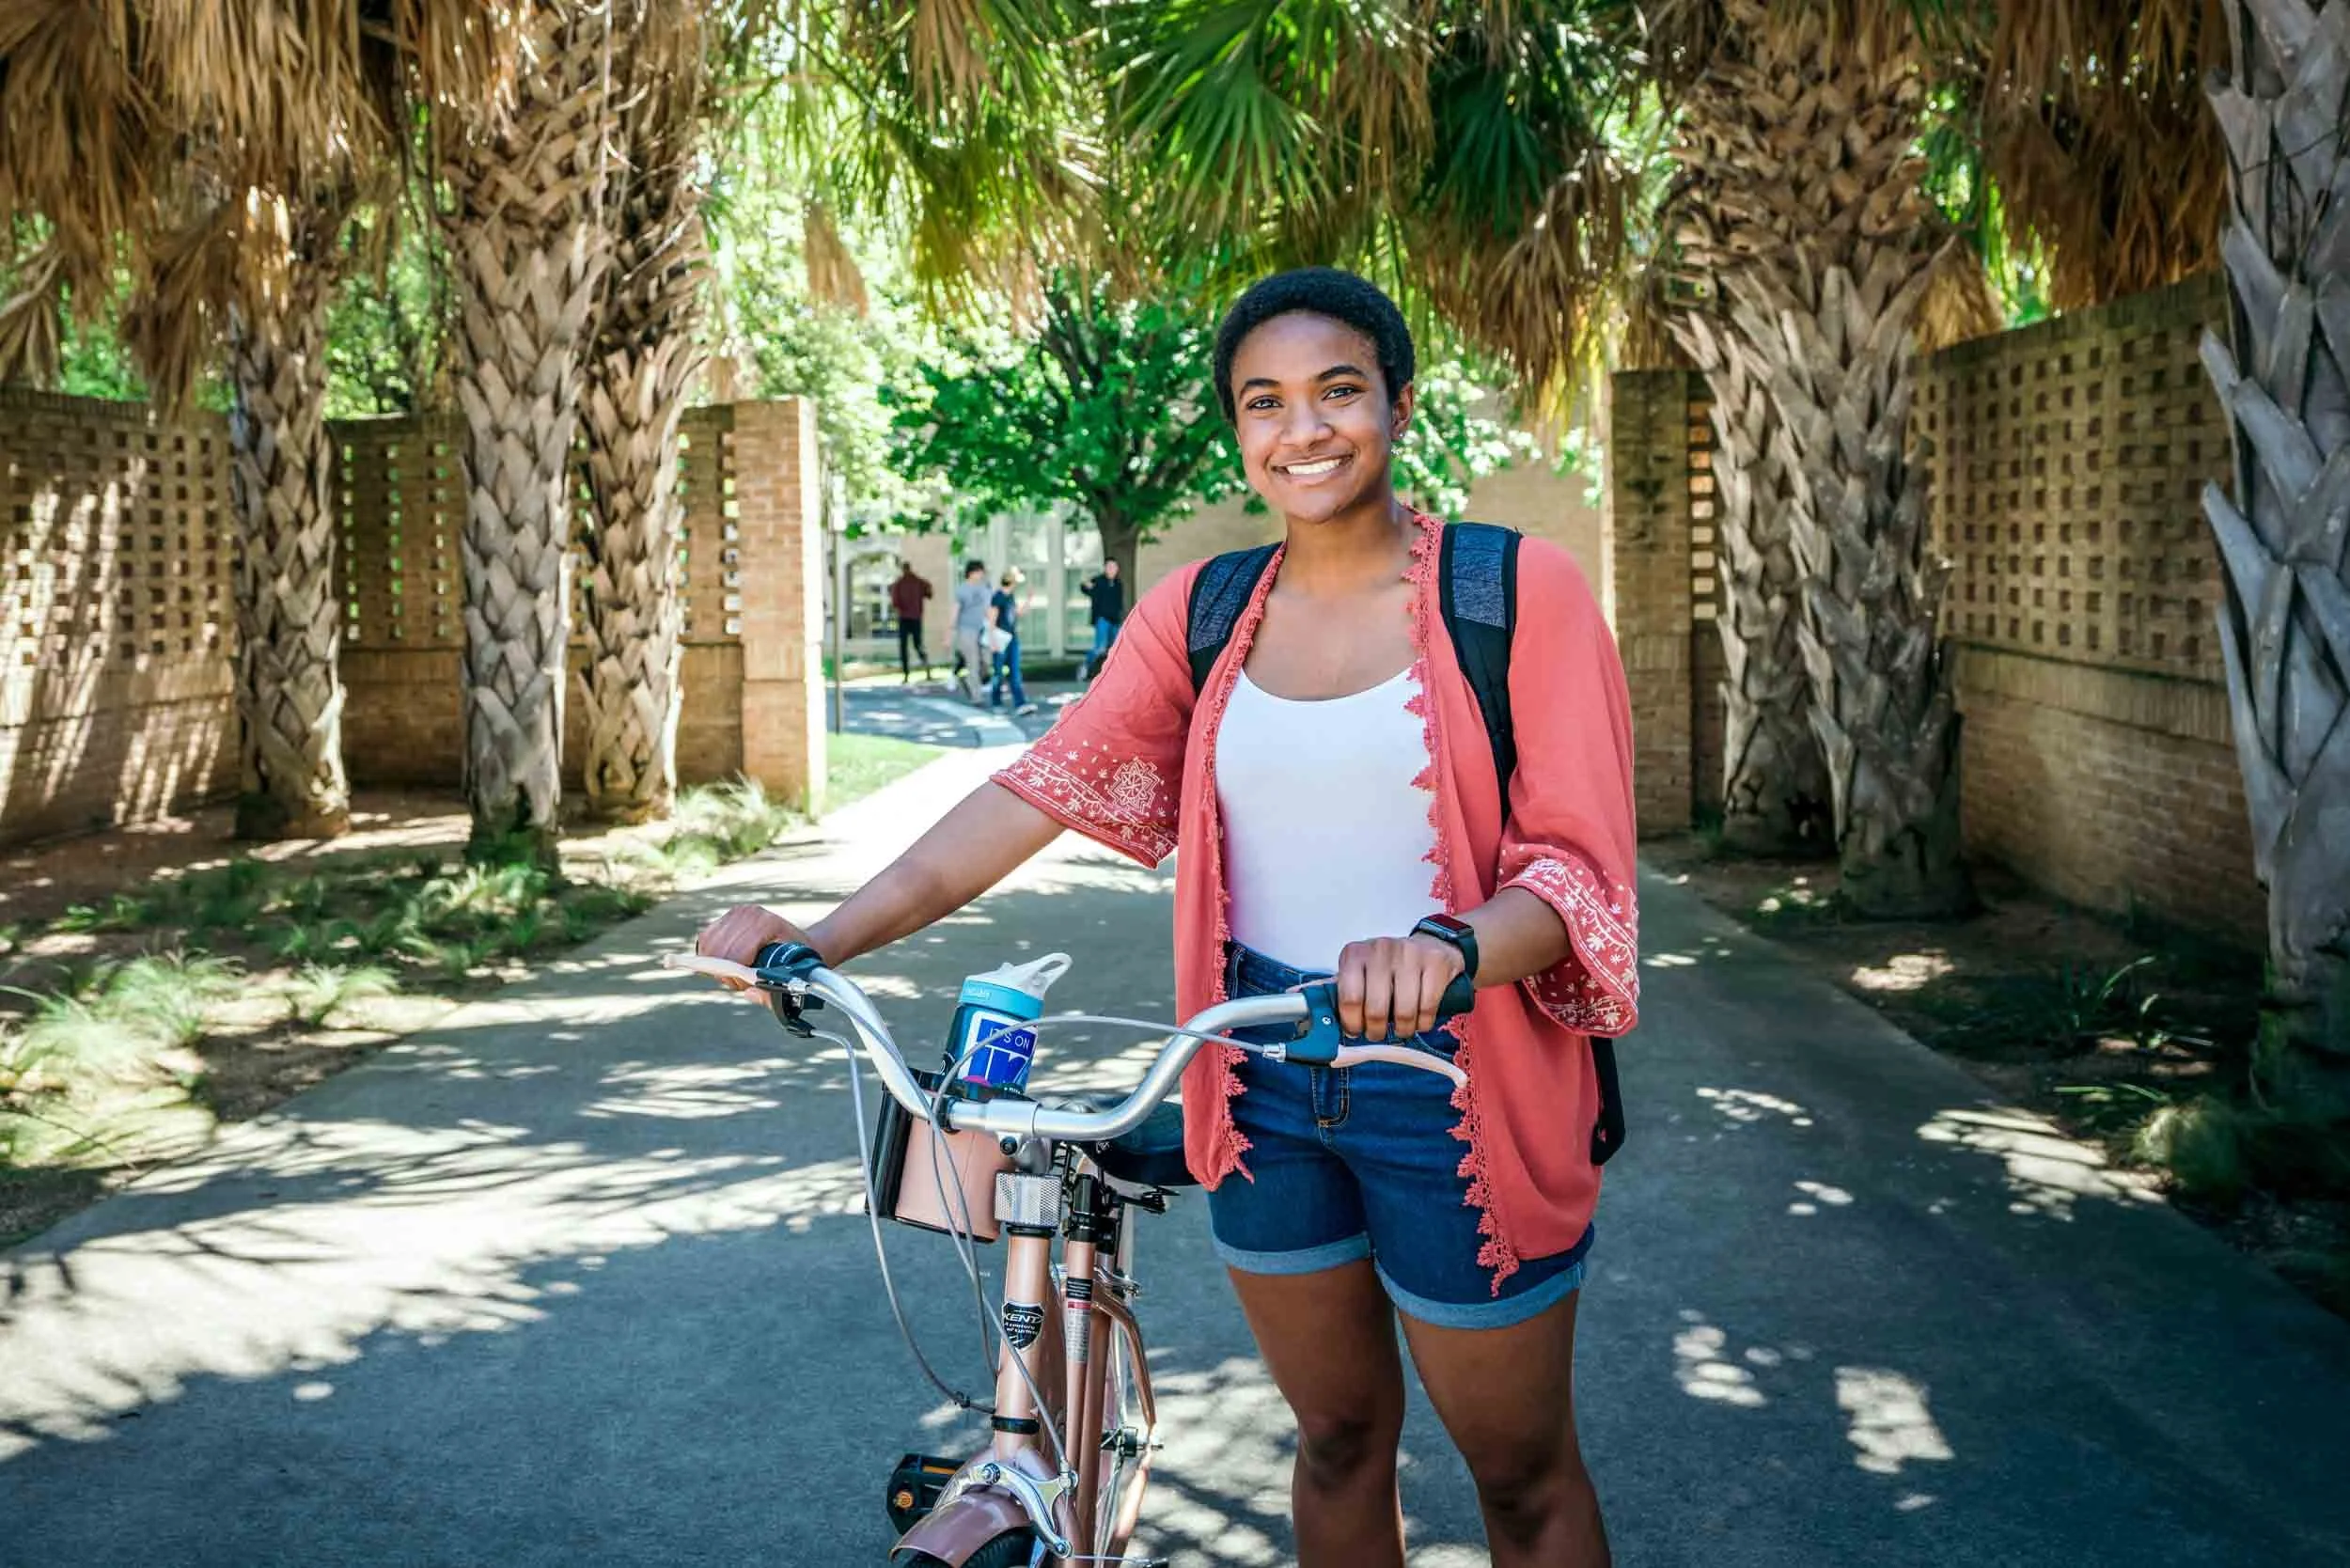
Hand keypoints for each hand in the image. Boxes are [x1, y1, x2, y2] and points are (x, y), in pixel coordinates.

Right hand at [696, 904, 814, 990]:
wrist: (800, 942)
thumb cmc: (797, 960)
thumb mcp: (791, 976)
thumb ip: (772, 990)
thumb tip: (750, 993)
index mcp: (767, 924)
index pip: (735, 954)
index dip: (736, 975)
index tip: (745, 984)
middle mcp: (749, 913)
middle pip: (719, 951)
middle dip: (726, 972)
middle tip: (740, 981)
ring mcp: (736, 913)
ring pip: (709, 945)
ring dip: (717, 964)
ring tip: (736, 971)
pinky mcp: (726, 917)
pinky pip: (705, 940)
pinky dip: (710, 955)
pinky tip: (726, 962)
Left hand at [1335, 935, 1466, 1041]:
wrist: (1429, 946)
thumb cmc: (1390, 966)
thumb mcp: (1362, 973)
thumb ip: (1349, 995)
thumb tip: (1337, 1028)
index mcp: (1355, 954)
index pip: (1349, 998)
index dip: (1352, 1023)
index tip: (1356, 1031)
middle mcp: (1381, 950)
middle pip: (1375, 1009)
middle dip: (1376, 1031)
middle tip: (1377, 1034)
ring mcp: (1409, 954)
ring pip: (1403, 1012)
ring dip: (1402, 1030)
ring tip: (1400, 1029)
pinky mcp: (1435, 963)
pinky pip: (1427, 1007)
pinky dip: (1423, 1023)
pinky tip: (1419, 1021)